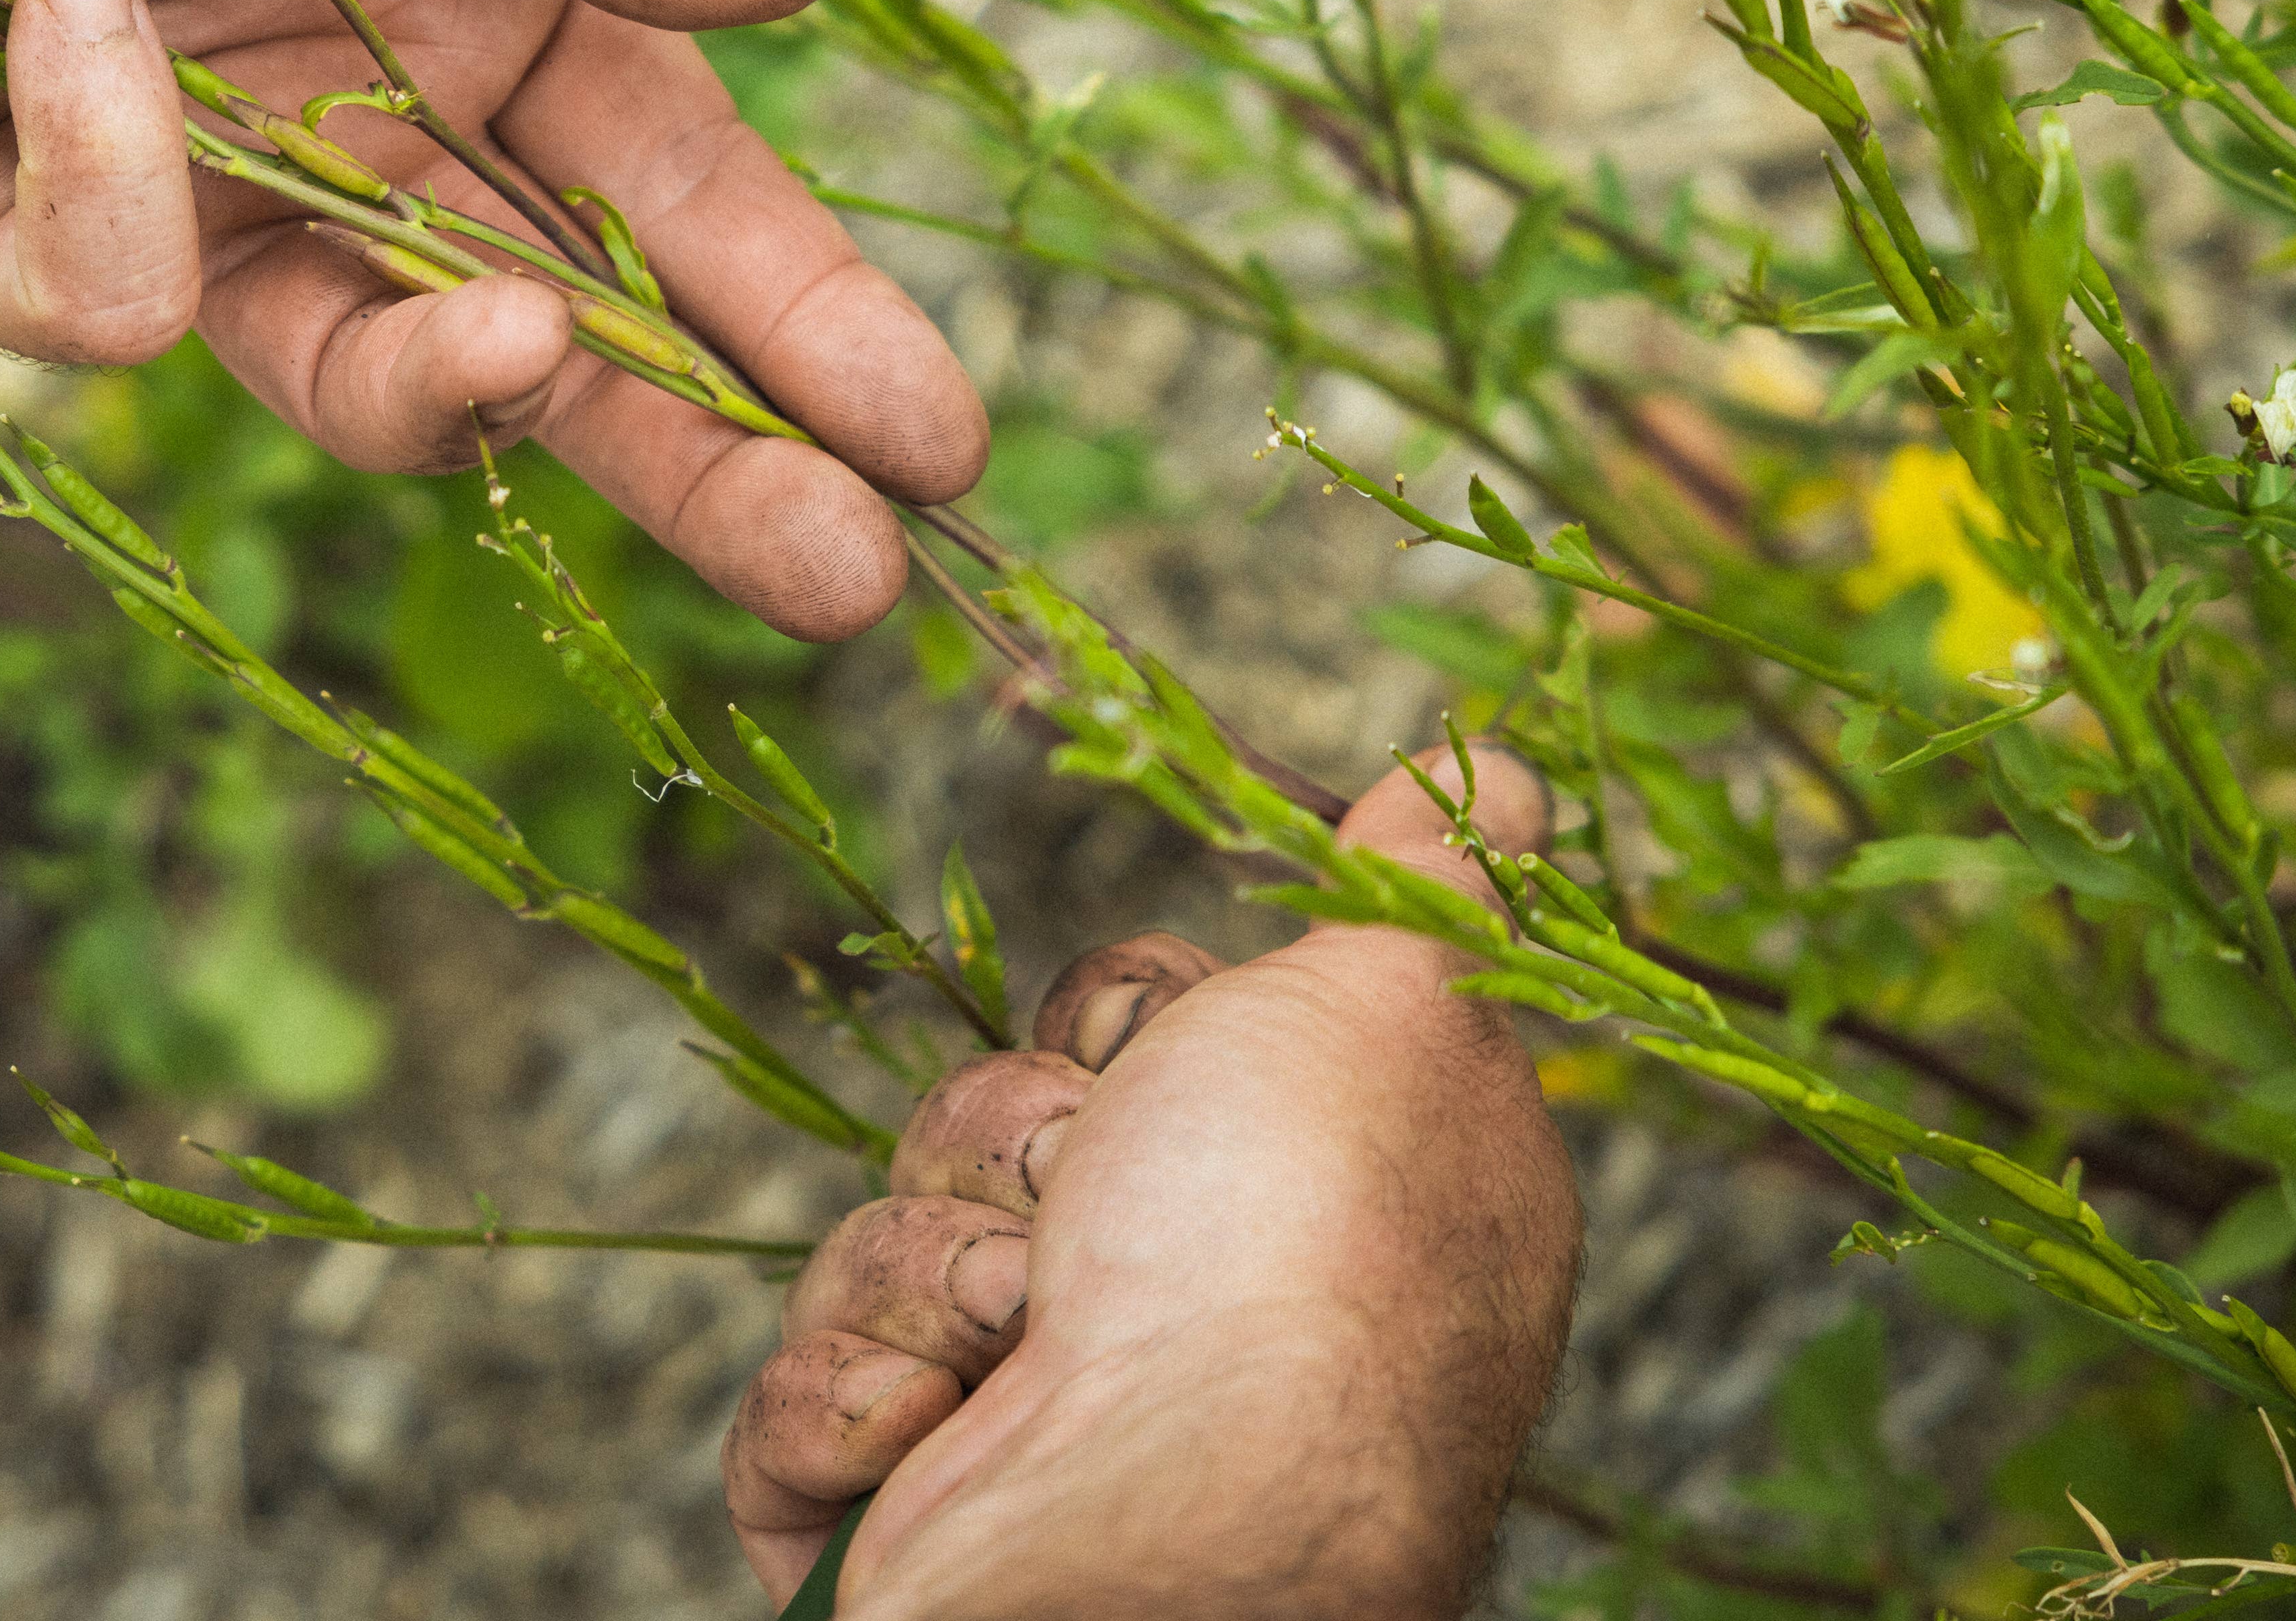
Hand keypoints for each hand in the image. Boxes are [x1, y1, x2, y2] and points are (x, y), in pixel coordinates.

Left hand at [0, 0, 986, 636]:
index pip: (656, 164)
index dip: (789, 301)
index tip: (929, 438)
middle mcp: (324, 88)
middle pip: (550, 317)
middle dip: (703, 449)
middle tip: (849, 576)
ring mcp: (164, 180)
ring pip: (361, 377)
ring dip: (467, 396)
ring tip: (532, 351)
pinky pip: (120, 302)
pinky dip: (113, 172)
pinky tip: (59, 21)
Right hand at [722, 759, 1579, 1618]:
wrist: (1160, 1528)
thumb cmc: (1290, 1258)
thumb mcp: (1399, 1003)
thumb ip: (1430, 885)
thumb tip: (1493, 767)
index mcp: (1297, 1197)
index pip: (1134, 1020)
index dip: (1120, 1015)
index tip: (1152, 1050)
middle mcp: (1185, 1309)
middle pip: (992, 1112)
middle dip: (1009, 1141)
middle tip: (1088, 1203)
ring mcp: (1040, 1416)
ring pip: (890, 1237)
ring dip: (932, 1269)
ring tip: (1016, 1343)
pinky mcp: (907, 1498)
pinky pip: (802, 1382)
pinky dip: (850, 1397)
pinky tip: (930, 1427)